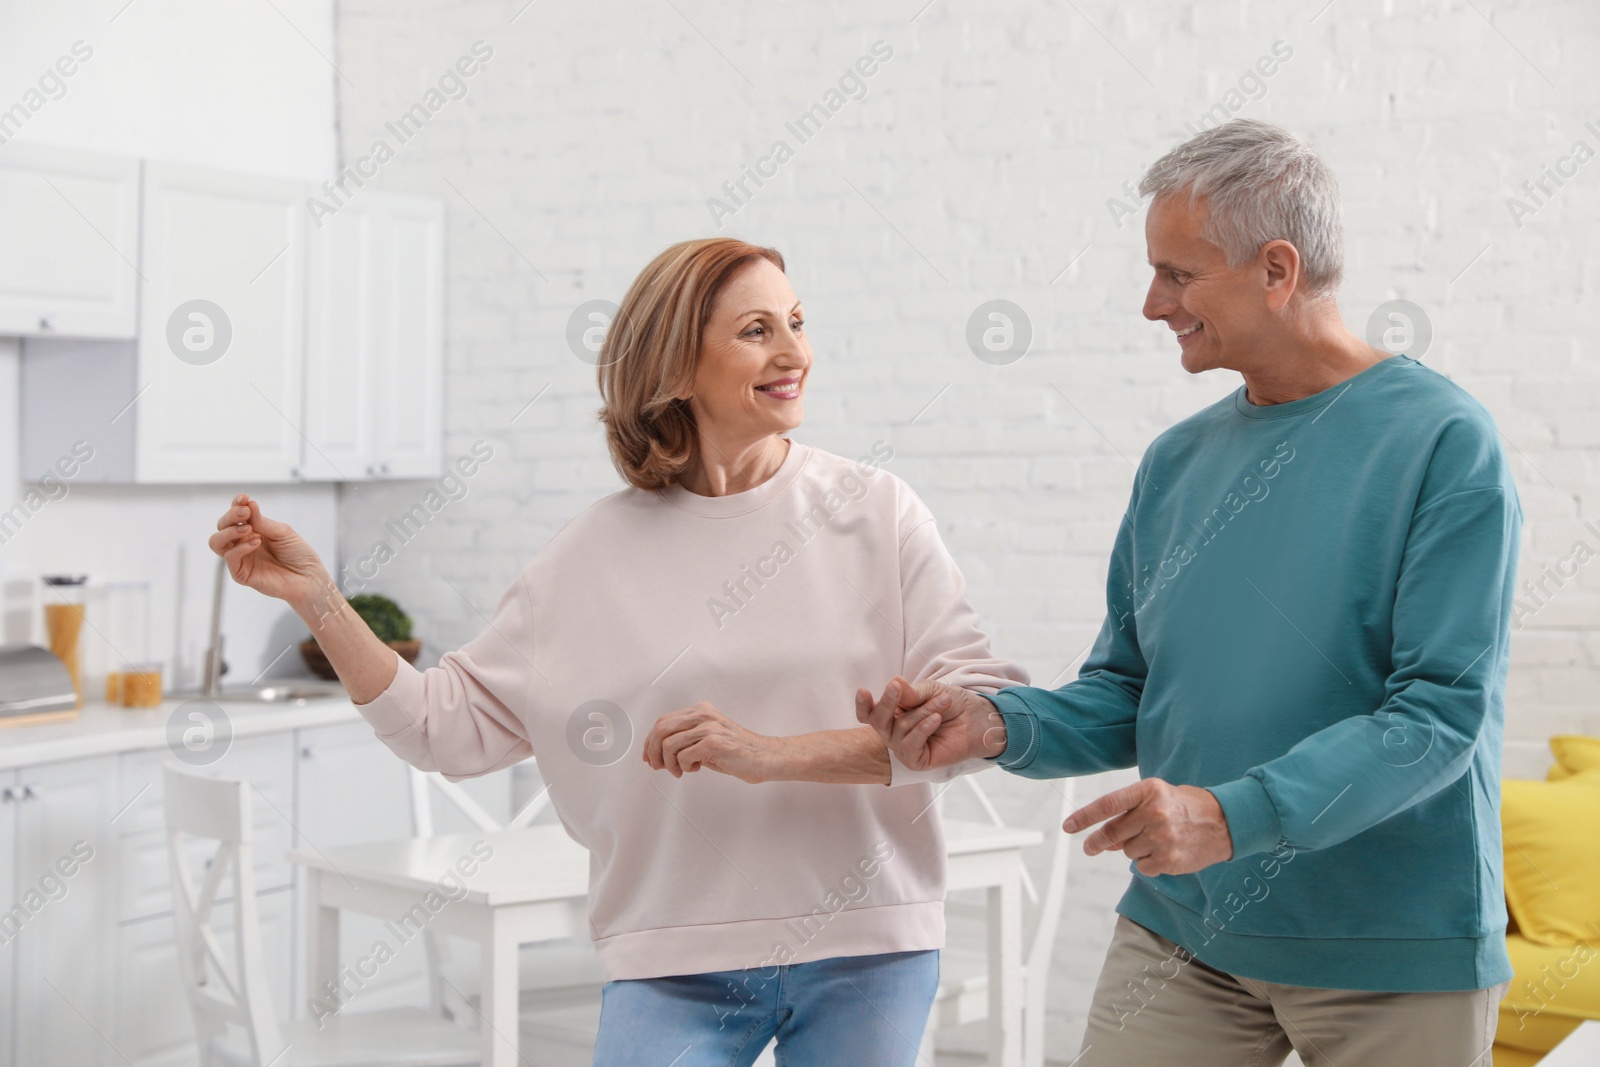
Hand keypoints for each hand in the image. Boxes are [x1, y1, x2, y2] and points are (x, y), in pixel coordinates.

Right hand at [208, 494, 327, 606]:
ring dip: (228, 531)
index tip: (244, 497)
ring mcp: (241, 558)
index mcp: (252, 530)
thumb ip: (263, 522)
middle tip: (245, 512)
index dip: (235, 504)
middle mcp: (242, 543)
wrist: (308, 577)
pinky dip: (240, 547)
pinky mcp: (241, 574)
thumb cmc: (298, 554)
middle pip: (222, 526)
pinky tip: (256, 542)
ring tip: (247, 528)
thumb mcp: (282, 532)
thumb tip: (249, 504)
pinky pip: (230, 558)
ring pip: (217, 542)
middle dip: (230, 516)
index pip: (235, 515)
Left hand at [643, 702, 775, 783]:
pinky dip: (683, 767)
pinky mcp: (713, 742)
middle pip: (661, 729)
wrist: (764, 757)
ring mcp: (708, 727)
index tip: (647, 756)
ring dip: (669, 763)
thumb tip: (656, 753)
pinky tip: (695, 768)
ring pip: (669, 745)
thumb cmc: (736, 751)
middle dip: (653, 752)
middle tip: (657, 766)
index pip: (663, 721)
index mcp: (701, 710)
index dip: (650, 741)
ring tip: (680, 770)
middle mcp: (703, 714)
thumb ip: (684, 739)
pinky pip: (683, 756)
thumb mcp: (707, 738)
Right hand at [854, 675, 1007, 771]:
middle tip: (895, 687)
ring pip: (899, 730)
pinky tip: (935, 719)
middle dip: (886, 703)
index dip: (863, 704)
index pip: (869, 712)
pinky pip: (909, 746)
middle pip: (878, 721)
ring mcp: (904, 748)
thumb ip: (911, 692)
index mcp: (893, 713)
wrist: (977, 720)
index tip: (862, 692)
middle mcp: (894, 732)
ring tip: (942, 703)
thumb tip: (894, 683)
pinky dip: (922, 729)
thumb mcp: (931, 690)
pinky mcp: (916, 761)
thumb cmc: (952, 704)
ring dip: (921, 713)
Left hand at [1064, 778, 1233, 875]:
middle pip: (1111, 833)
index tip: (1068, 826)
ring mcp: (1162, 838)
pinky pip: (1142, 866)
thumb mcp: (1156, 797)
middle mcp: (1154, 813)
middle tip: (1089, 847)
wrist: (1224, 822)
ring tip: (1155, 839)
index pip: (1107, 805)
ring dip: (1132, 849)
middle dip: (1095, 842)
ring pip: (1127, 851)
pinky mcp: (1169, 860)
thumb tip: (1102, 841)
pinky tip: (1163, 851)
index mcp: (1148, 791)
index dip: (1084, 817)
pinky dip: (1147, 862)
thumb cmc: (1183, 806)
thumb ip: (1128, 814)